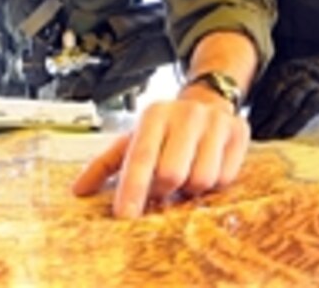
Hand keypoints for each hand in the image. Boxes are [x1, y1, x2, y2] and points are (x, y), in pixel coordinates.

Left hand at [71, 92, 248, 217]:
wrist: (208, 101)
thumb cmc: (164, 129)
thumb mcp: (133, 139)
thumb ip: (105, 165)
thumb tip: (78, 192)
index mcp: (153, 115)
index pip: (140, 157)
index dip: (132, 189)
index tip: (124, 217)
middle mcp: (185, 114)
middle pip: (171, 174)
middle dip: (164, 190)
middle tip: (162, 189)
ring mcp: (215, 122)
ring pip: (200, 180)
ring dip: (189, 189)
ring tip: (184, 175)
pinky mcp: (239, 133)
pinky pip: (224, 179)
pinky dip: (212, 185)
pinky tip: (205, 168)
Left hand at [247, 49, 318, 139]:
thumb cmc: (306, 78)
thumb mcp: (290, 77)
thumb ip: (274, 90)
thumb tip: (253, 113)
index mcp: (285, 70)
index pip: (267, 88)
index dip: (258, 106)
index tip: (248, 121)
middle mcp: (297, 74)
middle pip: (277, 95)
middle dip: (264, 115)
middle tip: (255, 131)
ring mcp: (312, 84)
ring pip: (291, 102)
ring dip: (277, 120)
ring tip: (267, 134)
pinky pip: (309, 109)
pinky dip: (297, 121)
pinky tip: (287, 131)